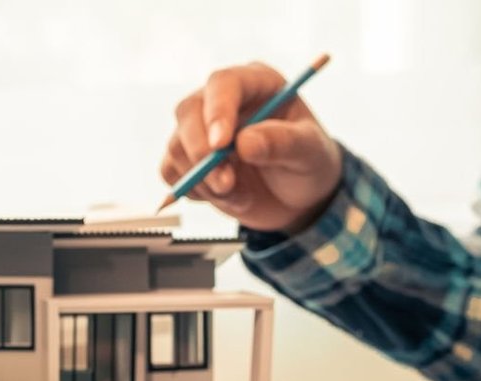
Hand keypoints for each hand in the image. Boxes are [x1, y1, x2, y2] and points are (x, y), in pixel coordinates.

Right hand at [163, 63, 342, 233]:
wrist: (298, 196)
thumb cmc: (308, 163)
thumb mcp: (309, 151)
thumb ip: (282, 143)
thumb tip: (245, 143)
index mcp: (255, 83)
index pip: (223, 83)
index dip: (217, 111)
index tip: (220, 146)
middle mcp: (222, 100)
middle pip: (188, 112)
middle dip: (202, 153)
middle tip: (226, 184)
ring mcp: (201, 129)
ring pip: (177, 146)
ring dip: (203, 180)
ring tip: (239, 195)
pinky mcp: (190, 157)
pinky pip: (171, 171)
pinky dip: (194, 191)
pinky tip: (226, 197)